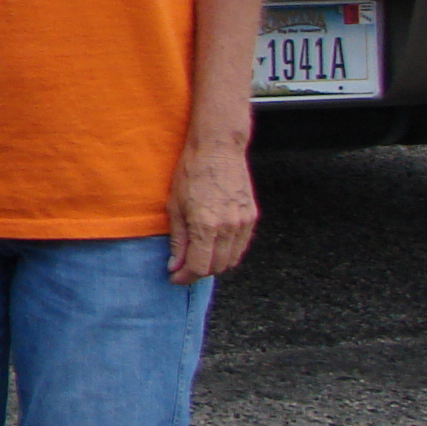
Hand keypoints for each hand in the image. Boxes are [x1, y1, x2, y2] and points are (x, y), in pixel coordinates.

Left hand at [166, 138, 256, 281]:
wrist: (218, 148)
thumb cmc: (191, 172)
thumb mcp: (175, 206)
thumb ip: (177, 239)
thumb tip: (175, 265)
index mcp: (206, 225)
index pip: (200, 267)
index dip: (185, 277)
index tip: (174, 277)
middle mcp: (229, 227)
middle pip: (217, 267)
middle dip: (198, 272)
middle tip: (183, 269)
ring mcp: (243, 223)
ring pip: (232, 259)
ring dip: (214, 264)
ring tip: (197, 258)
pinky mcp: (252, 217)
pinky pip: (241, 246)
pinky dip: (227, 252)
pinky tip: (213, 246)